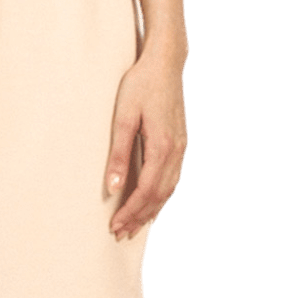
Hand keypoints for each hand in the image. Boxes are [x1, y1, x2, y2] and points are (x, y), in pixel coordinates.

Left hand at [104, 44, 188, 240]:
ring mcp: (183, 147)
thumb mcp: (124, 117)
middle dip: (140, 218)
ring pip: (170, 190)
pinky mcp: (181, 142)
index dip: (131, 212)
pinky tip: (154, 202)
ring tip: (134, 226)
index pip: (147, 191)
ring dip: (152, 210)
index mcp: (163, 147)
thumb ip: (119, 154)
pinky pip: (175, 179)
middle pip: (160, 196)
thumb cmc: (141, 85)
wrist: (166, 62)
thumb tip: (113, 187)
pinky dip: (163, 196)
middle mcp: (177, 151)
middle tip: (121, 235)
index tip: (115, 226)